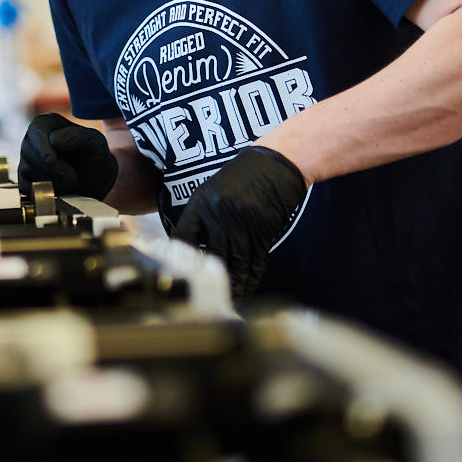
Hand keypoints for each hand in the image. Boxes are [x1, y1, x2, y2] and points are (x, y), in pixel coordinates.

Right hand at [18, 113, 117, 198]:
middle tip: (72, 177)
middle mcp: (34, 140)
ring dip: (50, 180)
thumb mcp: (96, 144)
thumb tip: (53, 139)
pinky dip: (42, 190)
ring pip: (26, 169)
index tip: (50, 159)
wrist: (95, 185)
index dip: (41, 146)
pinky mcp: (25, 180)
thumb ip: (78, 136)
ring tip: (69, 182)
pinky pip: (25, 186)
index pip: (36, 130)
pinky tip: (57, 190)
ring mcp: (27, 160)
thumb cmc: (96, 159)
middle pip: (28, 151)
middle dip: (50, 168)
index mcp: (48, 124)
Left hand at [170, 146, 307, 302]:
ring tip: (228, 299)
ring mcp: (242, 224)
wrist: (278, 162)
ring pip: (234, 262)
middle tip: (207, 294)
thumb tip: (196, 243)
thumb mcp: (214, 188)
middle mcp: (219, 215)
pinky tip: (246, 287)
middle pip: (210, 254)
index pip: (184, 235)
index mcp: (201, 203)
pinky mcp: (263, 231)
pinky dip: (251, 276)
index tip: (183, 268)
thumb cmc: (245, 174)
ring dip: (232, 283)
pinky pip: (255, 260)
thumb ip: (204, 215)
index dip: (182, 255)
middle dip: (210, 275)